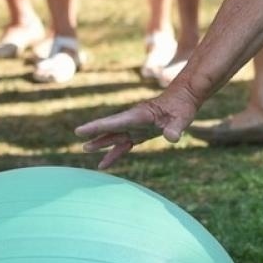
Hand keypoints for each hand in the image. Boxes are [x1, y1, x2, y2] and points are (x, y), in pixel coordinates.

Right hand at [76, 87, 199, 169]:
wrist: (184, 99)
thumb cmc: (182, 107)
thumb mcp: (182, 118)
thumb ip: (176, 128)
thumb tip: (172, 138)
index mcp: (140, 115)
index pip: (116, 122)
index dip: (99, 127)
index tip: (82, 130)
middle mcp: (134, 120)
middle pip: (110, 127)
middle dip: (94, 132)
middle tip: (78, 136)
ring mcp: (135, 126)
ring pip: (114, 136)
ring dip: (100, 143)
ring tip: (85, 149)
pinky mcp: (139, 133)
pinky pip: (123, 144)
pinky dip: (113, 153)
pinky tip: (103, 163)